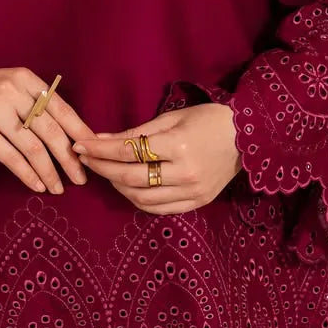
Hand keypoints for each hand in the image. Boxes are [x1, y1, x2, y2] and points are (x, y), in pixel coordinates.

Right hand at [0, 68, 94, 193]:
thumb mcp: (9, 83)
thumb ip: (34, 100)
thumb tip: (67, 132)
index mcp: (26, 78)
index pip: (62, 108)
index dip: (80, 132)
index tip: (93, 152)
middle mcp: (14, 91)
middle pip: (51, 130)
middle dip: (70, 158)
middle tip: (82, 178)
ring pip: (33, 147)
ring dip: (50, 171)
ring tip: (58, 189)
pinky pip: (10, 157)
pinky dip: (26, 174)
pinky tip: (37, 185)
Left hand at [74, 102, 241, 214]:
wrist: (247, 137)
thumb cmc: (207, 119)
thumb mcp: (172, 118)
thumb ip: (136, 132)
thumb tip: (100, 140)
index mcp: (178, 146)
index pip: (128, 151)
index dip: (100, 150)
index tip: (80, 145)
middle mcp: (184, 173)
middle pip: (130, 178)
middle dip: (102, 169)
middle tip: (86, 160)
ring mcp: (191, 192)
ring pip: (141, 199)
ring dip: (118, 186)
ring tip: (107, 173)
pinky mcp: (196, 203)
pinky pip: (159, 209)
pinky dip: (138, 200)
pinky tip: (128, 187)